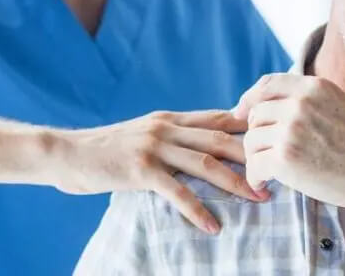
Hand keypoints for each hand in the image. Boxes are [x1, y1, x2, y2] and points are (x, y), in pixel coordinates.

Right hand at [48, 110, 265, 233]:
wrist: (67, 153)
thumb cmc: (108, 149)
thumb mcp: (146, 134)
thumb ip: (175, 138)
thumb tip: (207, 148)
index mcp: (172, 118)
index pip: (220, 118)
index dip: (251, 128)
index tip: (276, 142)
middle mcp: (167, 127)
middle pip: (222, 139)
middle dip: (254, 158)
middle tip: (278, 177)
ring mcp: (154, 146)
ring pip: (206, 162)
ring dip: (236, 182)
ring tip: (258, 199)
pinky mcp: (140, 169)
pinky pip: (176, 191)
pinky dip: (198, 209)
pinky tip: (213, 226)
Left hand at [234, 73, 344, 210]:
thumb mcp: (338, 105)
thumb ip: (309, 102)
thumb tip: (275, 109)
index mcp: (312, 87)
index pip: (267, 84)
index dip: (249, 99)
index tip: (242, 114)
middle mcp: (298, 104)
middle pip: (255, 115)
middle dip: (258, 136)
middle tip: (267, 154)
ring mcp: (290, 130)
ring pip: (251, 141)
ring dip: (256, 158)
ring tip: (268, 173)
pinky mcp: (285, 158)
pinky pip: (254, 166)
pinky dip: (255, 178)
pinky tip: (265, 185)